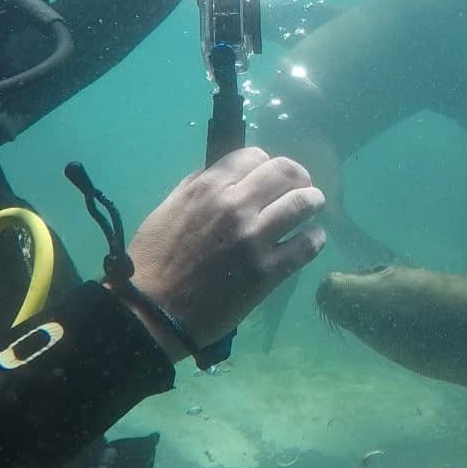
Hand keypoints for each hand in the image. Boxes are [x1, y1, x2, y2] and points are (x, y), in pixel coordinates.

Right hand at [120, 147, 326, 360]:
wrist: (152, 312)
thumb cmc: (154, 260)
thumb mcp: (168, 208)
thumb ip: (198, 185)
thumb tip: (227, 172)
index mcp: (208, 187)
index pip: (254, 156)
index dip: (264, 164)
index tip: (267, 177)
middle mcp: (235, 206)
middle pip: (286, 172)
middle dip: (298, 176)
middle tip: (301, 186)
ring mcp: (254, 239)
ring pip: (302, 203)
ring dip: (313, 200)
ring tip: (313, 205)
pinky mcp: (266, 272)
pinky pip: (306, 246)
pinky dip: (314, 238)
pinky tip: (313, 238)